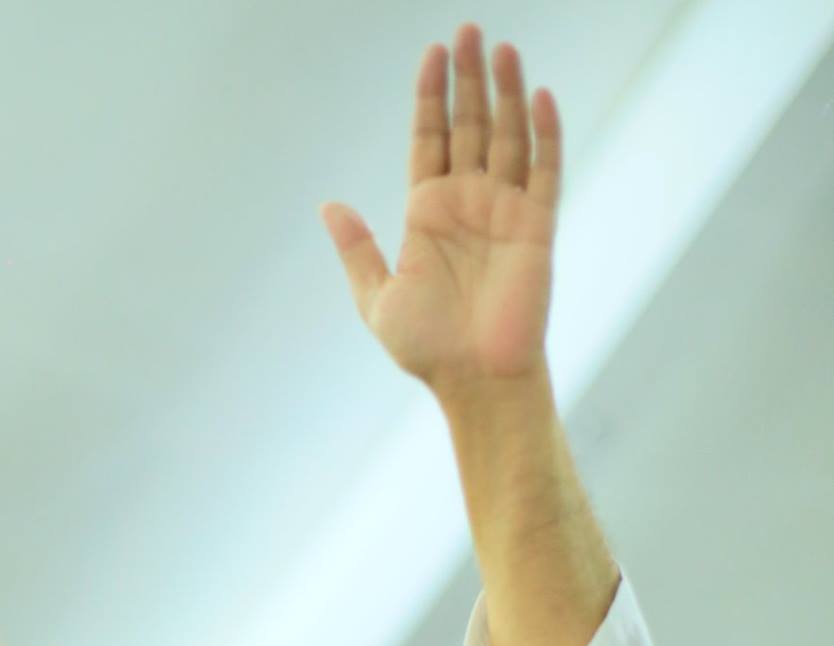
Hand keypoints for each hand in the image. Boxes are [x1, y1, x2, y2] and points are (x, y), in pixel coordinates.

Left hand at [323, 26, 560, 396]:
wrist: (474, 381)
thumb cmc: (427, 348)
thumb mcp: (378, 298)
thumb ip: (358, 250)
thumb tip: (329, 206)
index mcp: (428, 213)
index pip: (430, 138)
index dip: (432, 95)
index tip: (434, 52)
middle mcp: (469, 203)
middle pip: (470, 125)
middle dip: (469, 78)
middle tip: (469, 29)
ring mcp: (505, 212)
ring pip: (508, 137)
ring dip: (505, 93)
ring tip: (502, 48)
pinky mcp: (536, 228)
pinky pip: (545, 172)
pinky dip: (543, 135)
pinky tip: (537, 96)